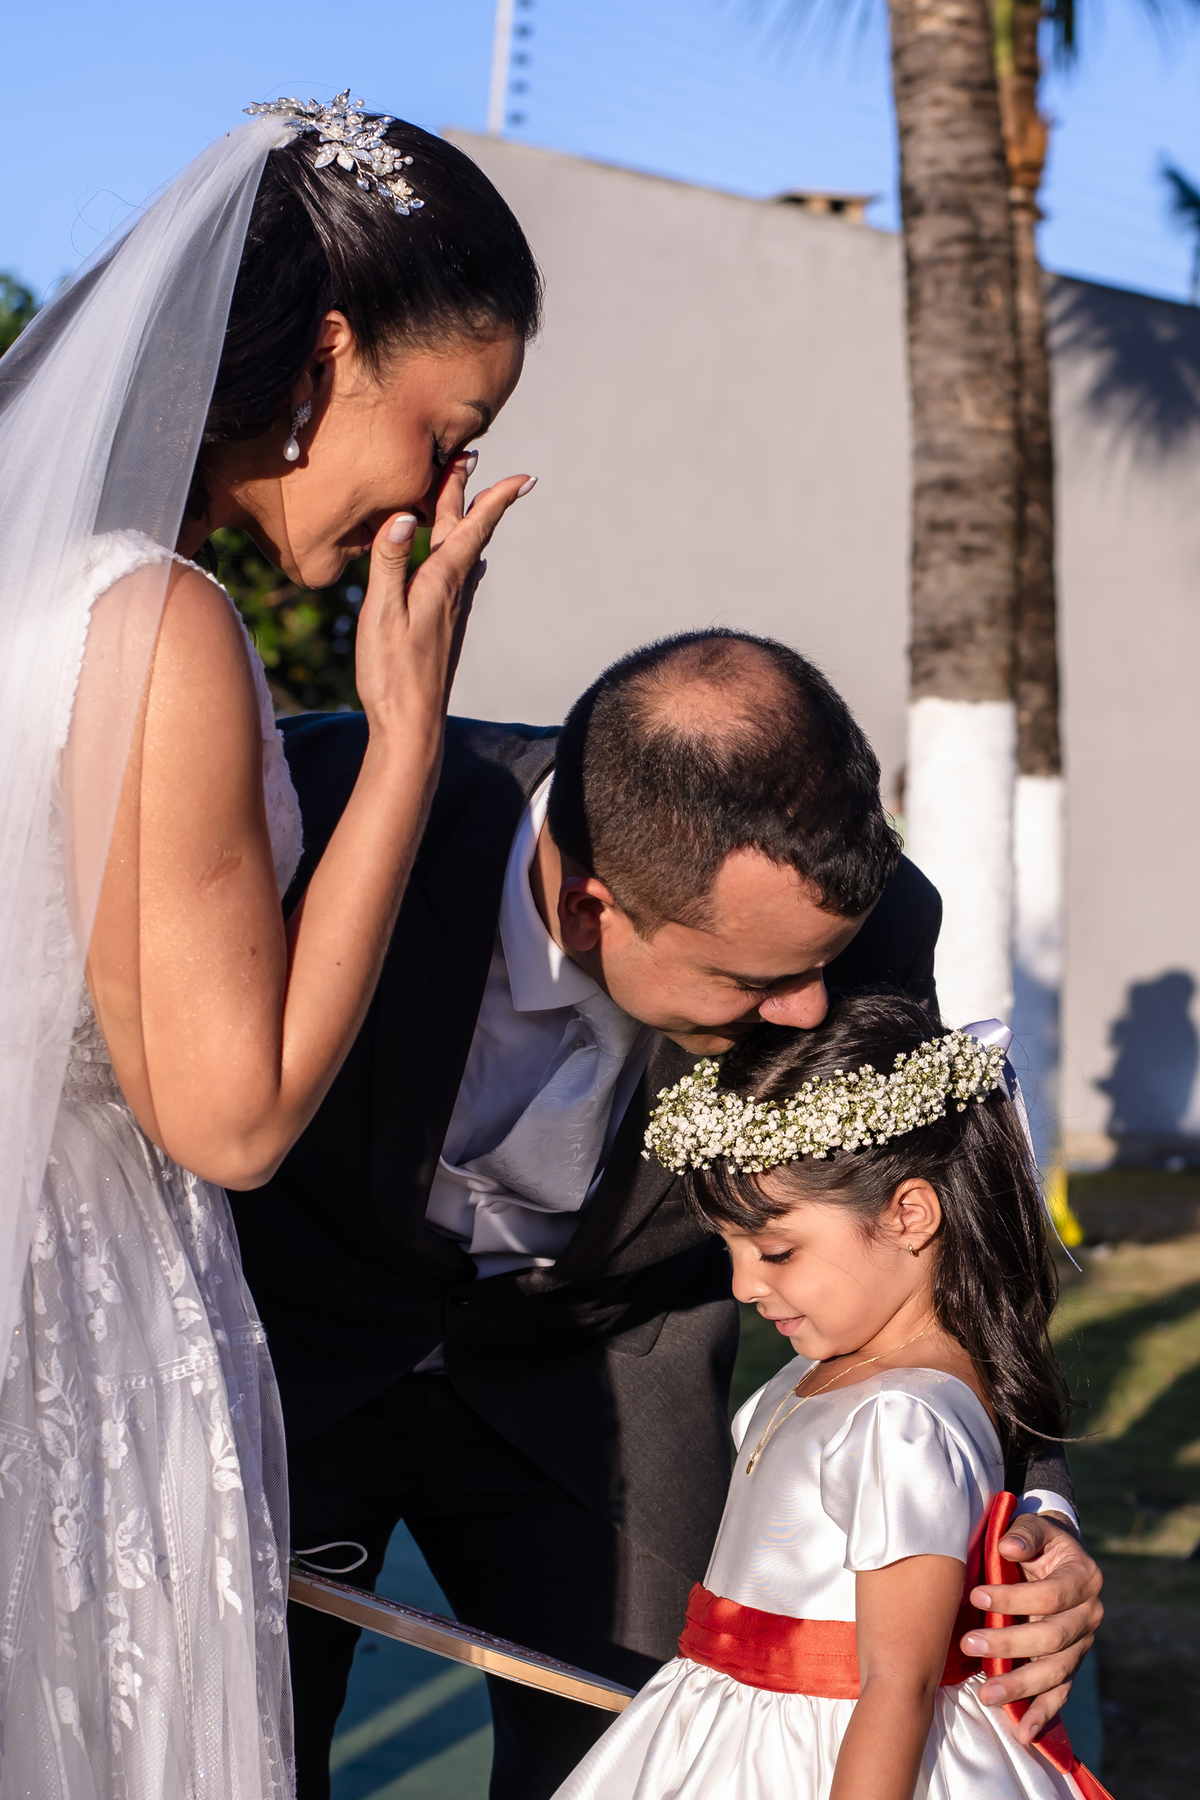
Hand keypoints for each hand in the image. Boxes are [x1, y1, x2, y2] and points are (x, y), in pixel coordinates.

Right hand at [354, 453, 533, 740]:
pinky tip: (470, 563)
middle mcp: (453, 592)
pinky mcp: (444, 627)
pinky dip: (463, 557)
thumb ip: (389, 564)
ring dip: (466, 522)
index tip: (524, 476)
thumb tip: (401, 517)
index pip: (472, 528)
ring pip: (464, 554)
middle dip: (471, 495)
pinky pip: (459, 578)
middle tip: (474, 459)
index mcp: (440, 581)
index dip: (495, 499)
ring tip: (471, 498)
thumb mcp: (382, 614)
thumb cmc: (392, 673)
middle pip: (466, 533)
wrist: (412, 727)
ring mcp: (451, 610)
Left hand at [960, 1513, 1102, 1742]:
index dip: (1014, 1598)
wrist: (1057, 1557)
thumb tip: (1008, 1546)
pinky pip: (1060, 1693)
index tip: (976, 1596)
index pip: (1051, 1595)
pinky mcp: (1071, 1664)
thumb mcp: (1034, 1527)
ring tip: (986, 1694)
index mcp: (1084, 1578)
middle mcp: (1089, 1615)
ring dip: (1021, 1685)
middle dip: (1010, 1644)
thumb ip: (1023, 1533)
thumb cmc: (1038, 1541)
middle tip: (970, 1644)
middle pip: (1052, 1638)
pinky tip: (1023, 1733)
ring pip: (1055, 1672)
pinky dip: (1042, 1714)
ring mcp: (1083, 1644)